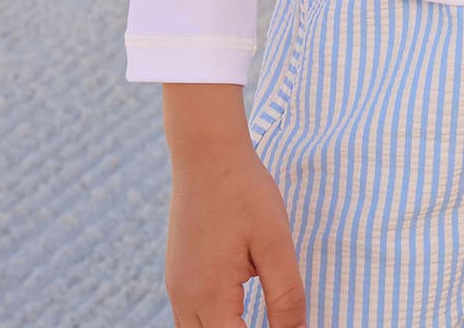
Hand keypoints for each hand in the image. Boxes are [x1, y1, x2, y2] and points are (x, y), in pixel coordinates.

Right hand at [165, 145, 306, 326]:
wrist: (207, 152)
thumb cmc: (244, 192)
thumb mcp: (276, 243)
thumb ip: (286, 296)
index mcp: (210, 297)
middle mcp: (185, 298)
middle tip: (276, 322)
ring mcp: (176, 286)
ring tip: (254, 318)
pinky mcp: (176, 273)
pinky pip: (188, 316)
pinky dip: (211, 322)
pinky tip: (235, 311)